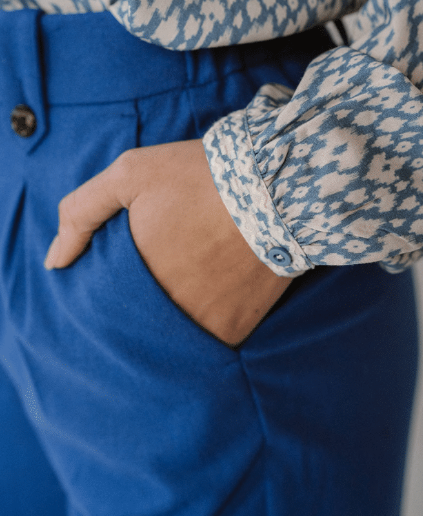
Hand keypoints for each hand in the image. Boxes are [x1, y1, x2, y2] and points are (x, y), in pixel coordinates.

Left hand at [44, 140, 291, 345]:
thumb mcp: (130, 175)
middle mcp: (162, 309)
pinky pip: (209, 340)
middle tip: (168, 271)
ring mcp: (200, 324)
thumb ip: (82, 213)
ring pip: (172, 335)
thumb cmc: (199, 175)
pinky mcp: (235, 329)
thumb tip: (55, 262)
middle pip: (138, 321)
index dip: (112, 288)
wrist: (275, 186)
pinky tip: (215, 294)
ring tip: (192, 283)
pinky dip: (207, 325)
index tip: (133, 268)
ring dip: (173, 319)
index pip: (104, 302)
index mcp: (131, 277)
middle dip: (143, 304)